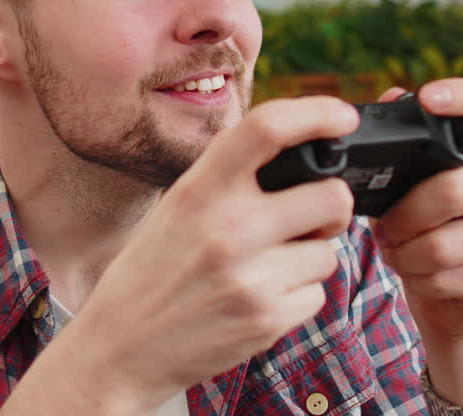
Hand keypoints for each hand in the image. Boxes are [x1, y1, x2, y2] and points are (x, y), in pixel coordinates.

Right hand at [62, 96, 359, 411]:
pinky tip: (258, 298)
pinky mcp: (267, 320)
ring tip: (266, 266)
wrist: (120, 348)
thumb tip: (296, 147)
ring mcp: (250, 277)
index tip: (342, 117)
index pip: (268, 128)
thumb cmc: (153, 269)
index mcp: (201, 188)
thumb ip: (229, 176)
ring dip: (309, 257)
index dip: (318, 113)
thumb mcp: (178, 205)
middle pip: (331, 196)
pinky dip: (297, 296)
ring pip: (328, 252)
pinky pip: (317, 295)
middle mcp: (229, 227)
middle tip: (315, 214)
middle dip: (334, 205)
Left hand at [371, 79, 462, 342]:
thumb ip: (404, 148)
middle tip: (384, 229)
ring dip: (405, 254)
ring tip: (397, 253)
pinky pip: (449, 277)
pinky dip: (420, 280)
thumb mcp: (411, 187)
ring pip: (443, 243)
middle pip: (454, 190)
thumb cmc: (429, 230)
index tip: (428, 97)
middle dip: (404, 215)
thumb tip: (391, 96)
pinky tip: (419, 275)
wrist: (456, 299)